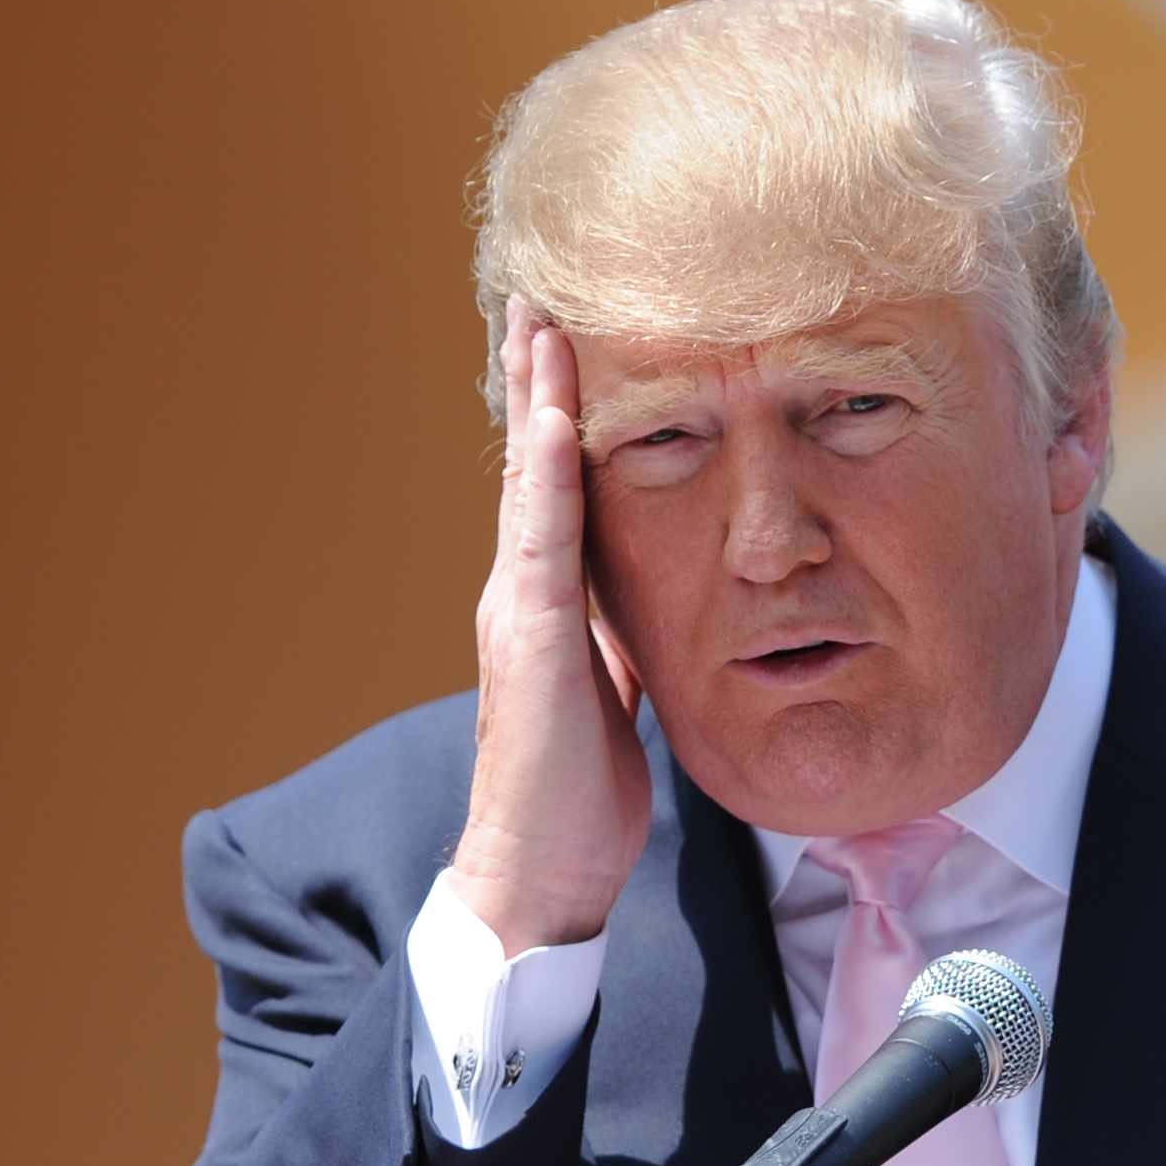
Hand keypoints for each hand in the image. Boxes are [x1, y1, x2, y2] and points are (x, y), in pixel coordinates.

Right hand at [447, 298, 652, 953]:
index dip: (560, 414)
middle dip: (535, 380)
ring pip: (527, 486)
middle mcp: (521, 593)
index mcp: (546, 604)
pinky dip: (547, 480)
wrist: (543, 873)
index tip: (569, 341)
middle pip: (530, 465)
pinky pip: (543, 546)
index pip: (556, 489)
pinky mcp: (533, 645)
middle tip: (538, 292)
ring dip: (535, 401)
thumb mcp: (616, 695)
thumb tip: (646, 609)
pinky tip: (557, 424)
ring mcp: (520, 614)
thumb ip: (620, 643)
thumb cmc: (579, 796)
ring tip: (539, 322)